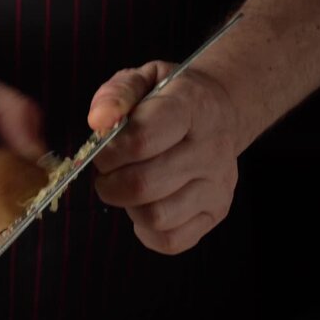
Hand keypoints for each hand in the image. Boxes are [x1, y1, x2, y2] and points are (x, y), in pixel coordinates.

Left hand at [88, 61, 238, 254]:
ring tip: (128, 185)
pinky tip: (145, 205)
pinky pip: (171, 240)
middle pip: (142, 185)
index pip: (142, 140)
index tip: (102, 149)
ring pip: (155, 217)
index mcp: (191, 108)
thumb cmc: (170, 97)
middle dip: (109, 182)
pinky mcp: (216, 212)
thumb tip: (98, 122)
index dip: (109, 151)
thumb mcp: (142, 79)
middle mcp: (211, 150)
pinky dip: (146, 230)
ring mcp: (218, 185)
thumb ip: (115, 94)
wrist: (221, 111)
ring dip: (127, 206)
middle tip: (108, 171)